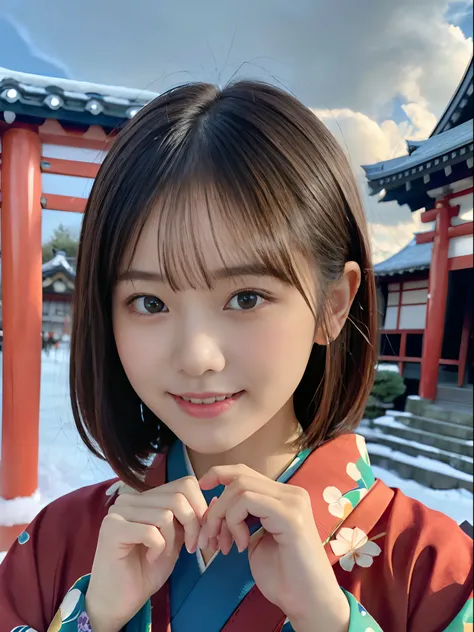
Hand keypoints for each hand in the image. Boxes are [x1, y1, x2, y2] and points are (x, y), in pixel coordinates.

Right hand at [85, 477, 207, 631]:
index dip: (200, 508)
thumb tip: (217, 499)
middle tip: (191, 547)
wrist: (118, 601)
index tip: (201, 535)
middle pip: (178, 497)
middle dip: (193, 524)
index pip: (184, 484)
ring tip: (162, 553)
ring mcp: (118, 511)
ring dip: (173, 540)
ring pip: (166, 514)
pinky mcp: (112, 528)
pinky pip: (152, 532)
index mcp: (145, 496)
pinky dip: (158, 548)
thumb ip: (191, 518)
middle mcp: (130, 498)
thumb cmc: (146, 570)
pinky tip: (149, 558)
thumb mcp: (176, 539)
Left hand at [199, 465, 349, 630]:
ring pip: (240, 487)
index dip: (220, 475)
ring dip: (221, 516)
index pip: (246, 473)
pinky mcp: (290, 515)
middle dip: (216, 506)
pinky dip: (234, 522)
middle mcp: (291, 493)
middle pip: (240, 477)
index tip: (201, 488)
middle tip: (210, 537)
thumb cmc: (283, 577)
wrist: (308, 602)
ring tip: (224, 545)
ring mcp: (293, 501)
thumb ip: (240, 518)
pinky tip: (241, 547)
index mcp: (284, 497)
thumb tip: (215, 499)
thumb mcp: (254, 540)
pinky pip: (247, 501)